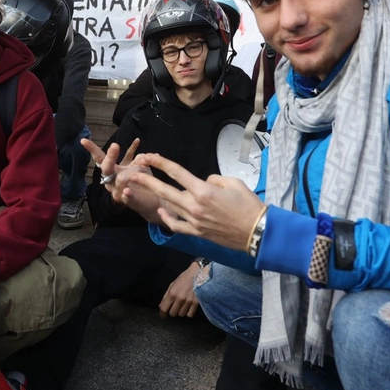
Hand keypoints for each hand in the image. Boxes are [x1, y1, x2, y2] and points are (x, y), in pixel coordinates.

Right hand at [81, 137, 155, 210]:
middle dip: (110, 156)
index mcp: (111, 170)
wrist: (147, 200)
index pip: (99, 158)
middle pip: (106, 168)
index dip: (92, 149)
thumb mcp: (139, 165)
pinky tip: (126, 191)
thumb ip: (140, 158)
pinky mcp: (124, 200)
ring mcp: (115, 191)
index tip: (83, 140)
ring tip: (143, 167)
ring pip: (119, 179)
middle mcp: (109, 180)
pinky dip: (126, 193)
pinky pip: (125, 196)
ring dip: (134, 171)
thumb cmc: (139, 179)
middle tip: (115, 145)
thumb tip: (144, 156)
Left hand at [130, 153, 265, 251]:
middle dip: (146, 180)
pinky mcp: (197, 233)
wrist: (257, 231)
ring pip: (169, 206)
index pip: (176, 172)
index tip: (148, 156)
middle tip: (132, 173)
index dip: (160, 162)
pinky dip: (168, 218)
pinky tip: (162, 211)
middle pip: (165, 190)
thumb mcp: (233, 183)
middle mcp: (195, 205)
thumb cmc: (249, 205)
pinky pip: (177, 225)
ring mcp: (194, 221)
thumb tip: (203, 182)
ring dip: (155, 198)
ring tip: (143, 191)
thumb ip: (214, 179)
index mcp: (203, 190)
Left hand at [159, 262, 200, 317]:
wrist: (198, 274)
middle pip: (172, 313)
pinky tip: (188, 308)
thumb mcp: (172, 285)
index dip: (162, 314)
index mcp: (172, 293)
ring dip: (181, 311)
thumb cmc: (184, 278)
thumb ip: (166, 296)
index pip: (164, 308)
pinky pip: (189, 314)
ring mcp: (188, 301)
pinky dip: (188, 312)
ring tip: (183, 305)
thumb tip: (161, 306)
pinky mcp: (196, 303)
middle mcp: (179, 299)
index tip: (163, 315)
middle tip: (175, 307)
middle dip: (172, 311)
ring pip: (181, 314)